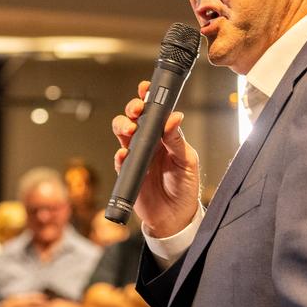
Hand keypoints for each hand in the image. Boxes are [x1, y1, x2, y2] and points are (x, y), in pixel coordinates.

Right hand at [112, 80, 200, 237]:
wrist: (175, 217)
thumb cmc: (185, 187)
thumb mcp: (187, 161)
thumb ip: (177, 140)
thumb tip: (174, 117)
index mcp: (165, 136)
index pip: (155, 112)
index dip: (148, 98)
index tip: (146, 89)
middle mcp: (149, 143)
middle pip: (134, 118)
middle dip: (132, 109)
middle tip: (137, 110)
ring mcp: (137, 157)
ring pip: (122, 134)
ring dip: (122, 127)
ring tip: (129, 130)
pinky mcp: (128, 173)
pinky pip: (119, 161)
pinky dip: (120, 156)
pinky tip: (125, 155)